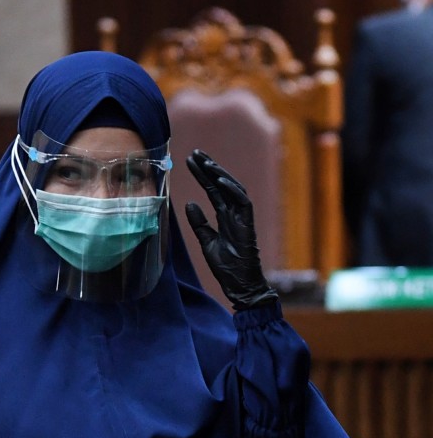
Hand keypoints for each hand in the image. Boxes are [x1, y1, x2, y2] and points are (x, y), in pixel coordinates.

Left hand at [184, 150, 277, 309]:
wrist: (240, 284)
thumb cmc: (226, 267)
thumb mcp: (207, 242)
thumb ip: (200, 223)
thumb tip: (190, 203)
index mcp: (225, 216)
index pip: (213, 190)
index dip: (202, 175)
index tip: (190, 161)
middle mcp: (235, 213)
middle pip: (222, 185)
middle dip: (209, 168)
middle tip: (195, 153)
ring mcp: (242, 218)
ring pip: (233, 189)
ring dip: (219, 174)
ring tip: (205, 162)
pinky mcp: (248, 224)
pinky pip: (242, 202)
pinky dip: (231, 190)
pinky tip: (219, 180)